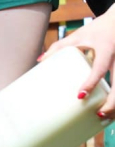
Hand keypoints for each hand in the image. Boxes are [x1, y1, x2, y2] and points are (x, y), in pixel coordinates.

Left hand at [39, 3, 114, 118]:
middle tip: (99, 115)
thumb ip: (59, 47)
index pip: (100, 67)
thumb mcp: (78, 35)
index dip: (91, 82)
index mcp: (106, 47)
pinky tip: (113, 111)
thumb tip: (39, 61)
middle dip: (112, 101)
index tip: (80, 96)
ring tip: (105, 118)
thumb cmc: (96, 29)